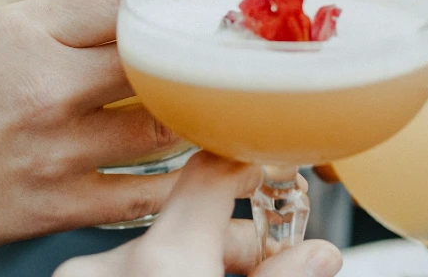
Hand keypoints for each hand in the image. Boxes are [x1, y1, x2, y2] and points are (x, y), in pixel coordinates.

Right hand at [0, 0, 183, 275]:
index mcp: (16, 37)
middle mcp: (46, 90)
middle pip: (150, 57)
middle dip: (177, 47)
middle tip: (196, 42)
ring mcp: (57, 152)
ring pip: (160, 126)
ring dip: (183, 111)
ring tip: (194, 100)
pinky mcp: (59, 205)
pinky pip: (141, 194)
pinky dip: (169, 180)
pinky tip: (182, 166)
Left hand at [54, 152, 342, 276]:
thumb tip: (320, 253)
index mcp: (161, 262)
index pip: (209, 171)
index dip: (246, 160)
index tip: (270, 165)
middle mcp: (107, 263)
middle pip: (182, 213)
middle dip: (230, 228)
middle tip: (271, 245)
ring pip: (150, 243)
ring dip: (192, 252)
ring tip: (234, 268)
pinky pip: (120, 266)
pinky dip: (157, 270)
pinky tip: (187, 275)